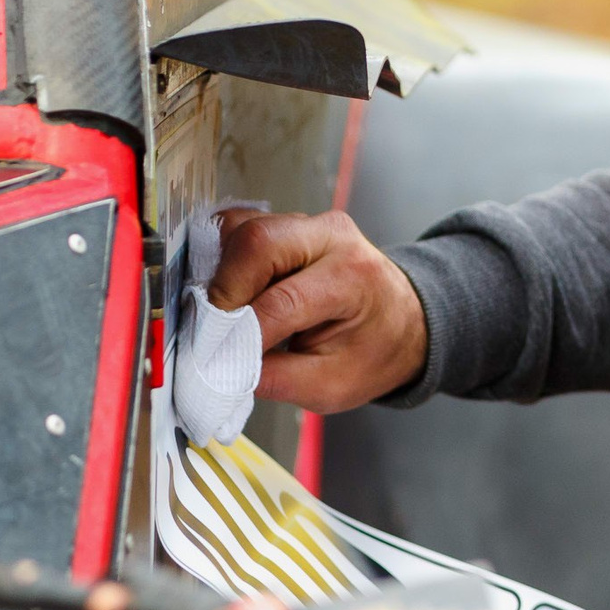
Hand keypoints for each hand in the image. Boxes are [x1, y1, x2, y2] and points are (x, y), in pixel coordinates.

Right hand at [208, 210, 427, 410]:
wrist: (399, 322)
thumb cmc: (371, 352)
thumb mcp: (331, 386)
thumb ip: (273, 379)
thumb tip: (215, 369)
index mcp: (354, 277)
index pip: (281, 300)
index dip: (237, 333)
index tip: (211, 359)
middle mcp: (332, 237)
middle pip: (258, 242)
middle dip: (224, 290)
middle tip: (211, 331)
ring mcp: (308, 223)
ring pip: (241, 228)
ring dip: (219, 271)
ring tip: (221, 315)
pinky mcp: (286, 223)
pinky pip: (239, 228)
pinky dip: (222, 258)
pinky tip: (226, 293)